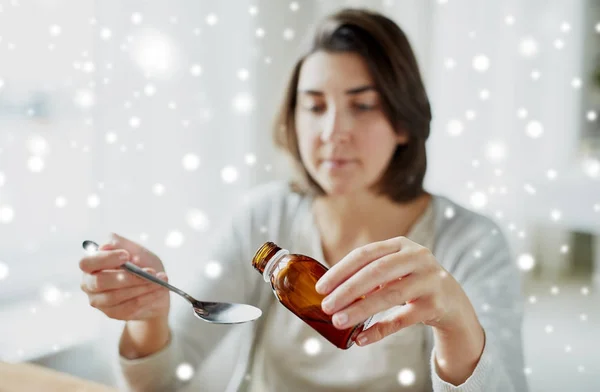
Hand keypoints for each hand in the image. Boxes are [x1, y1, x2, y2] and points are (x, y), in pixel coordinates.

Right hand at [79, 233, 169, 320]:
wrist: (155, 287)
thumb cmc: (142, 264)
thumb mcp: (136, 250)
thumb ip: (122, 244)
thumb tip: (108, 244)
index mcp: (92, 265)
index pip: (87, 263)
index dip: (105, 259)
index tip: (126, 256)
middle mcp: (90, 284)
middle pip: (100, 282)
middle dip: (127, 277)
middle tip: (150, 272)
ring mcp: (100, 301)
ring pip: (116, 296)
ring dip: (141, 287)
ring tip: (160, 280)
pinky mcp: (112, 313)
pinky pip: (128, 307)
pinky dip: (146, 298)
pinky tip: (159, 290)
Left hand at [315, 236, 478, 345]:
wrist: (453, 301)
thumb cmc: (413, 282)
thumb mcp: (395, 269)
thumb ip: (369, 274)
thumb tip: (331, 291)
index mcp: (401, 245)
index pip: (365, 254)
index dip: (340, 270)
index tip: (321, 287)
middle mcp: (418, 257)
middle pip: (376, 272)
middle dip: (347, 290)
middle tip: (326, 306)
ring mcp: (429, 280)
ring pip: (389, 295)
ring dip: (360, 310)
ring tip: (339, 321)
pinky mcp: (436, 305)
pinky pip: (403, 319)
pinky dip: (380, 330)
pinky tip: (362, 338)